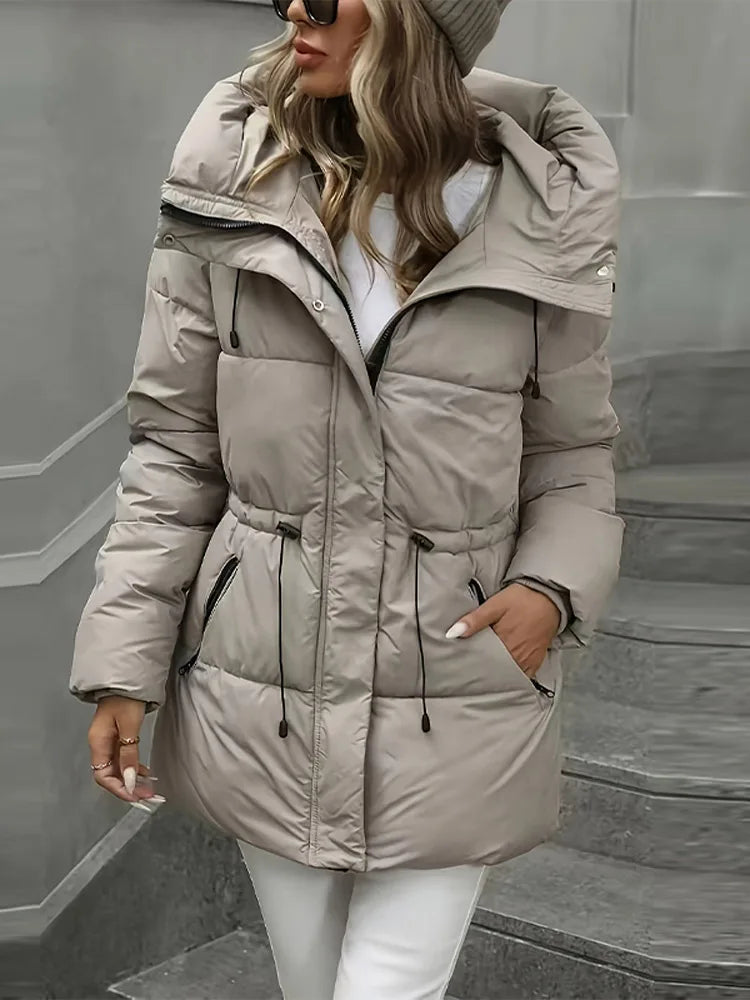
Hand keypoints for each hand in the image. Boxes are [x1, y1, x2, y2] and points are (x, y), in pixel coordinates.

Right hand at [88, 696, 164, 810]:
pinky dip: (133, 767)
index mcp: (98, 742)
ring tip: (149, 788)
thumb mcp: (129, 727)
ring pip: (118, 768)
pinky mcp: (117, 737)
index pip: (103, 776)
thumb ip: (129, 754)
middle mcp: (100, 744)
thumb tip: (129, 780)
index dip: (119, 788)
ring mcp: (108, 741)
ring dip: (132, 779)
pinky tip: (144, 772)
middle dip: (128, 787)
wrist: (128, 679)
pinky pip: (122, 759)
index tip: (136, 796)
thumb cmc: (127, 699)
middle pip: (110, 775)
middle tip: (148, 796)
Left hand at [445, 582, 560, 677]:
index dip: (471, 665)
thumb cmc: (520, 599)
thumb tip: (452, 633)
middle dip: (483, 672)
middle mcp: (516, 654)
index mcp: (503, 641)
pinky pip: (524, 676)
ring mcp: (527, 659)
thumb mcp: (494, 605)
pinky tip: (505, 676)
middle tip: (470, 672)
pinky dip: (514, 678)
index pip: (482, 661)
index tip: (462, 667)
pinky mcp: (536, 660)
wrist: (548, 596)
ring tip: (485, 675)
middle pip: (495, 671)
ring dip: (498, 676)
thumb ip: (474, 620)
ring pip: (508, 676)